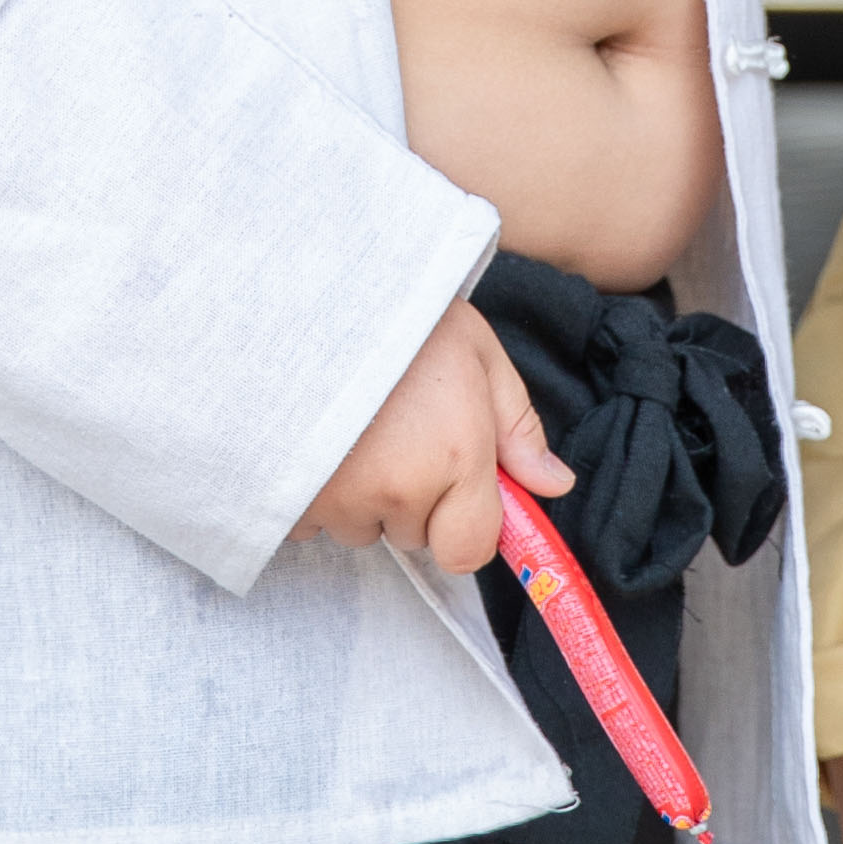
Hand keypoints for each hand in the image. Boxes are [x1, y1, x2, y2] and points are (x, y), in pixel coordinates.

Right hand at [301, 299, 567, 576]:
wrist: (303, 293)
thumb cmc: (398, 315)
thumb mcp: (476, 352)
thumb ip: (518, 427)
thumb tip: (555, 484)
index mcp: (457, 458)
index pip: (468, 550)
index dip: (463, 525)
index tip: (452, 489)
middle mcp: (399, 489)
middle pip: (411, 535)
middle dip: (408, 500)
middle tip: (395, 433)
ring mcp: (338, 498)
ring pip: (358, 527)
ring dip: (359, 497)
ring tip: (353, 429)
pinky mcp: (287, 497)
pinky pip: (308, 522)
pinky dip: (313, 494)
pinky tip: (317, 442)